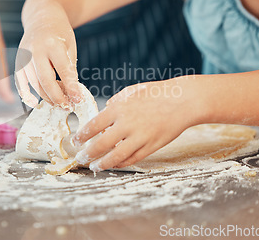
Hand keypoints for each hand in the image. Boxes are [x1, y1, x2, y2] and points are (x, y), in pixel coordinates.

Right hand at [15, 11, 81, 108]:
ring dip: (46, 96)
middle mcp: (35, 50)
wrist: (42, 18)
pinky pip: (20, 82)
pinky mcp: (18, 61)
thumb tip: (72, 93)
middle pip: (45, 80)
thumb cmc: (59, 32)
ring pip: (34, 83)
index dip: (71, 88)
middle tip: (67, 105)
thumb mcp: (70, 46)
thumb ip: (69, 68)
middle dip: (57, 97)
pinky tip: (35, 102)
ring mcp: (24, 56)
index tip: (78, 99)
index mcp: (52, 44)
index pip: (63, 71)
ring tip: (58, 102)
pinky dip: (26, 94)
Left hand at [73, 77, 203, 171]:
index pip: (94, 126)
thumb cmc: (156, 93)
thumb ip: (115, 103)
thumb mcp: (130, 92)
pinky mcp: (151, 146)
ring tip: (94, 166)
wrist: (183, 101)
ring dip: (102, 163)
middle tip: (80, 158)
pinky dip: (121, 163)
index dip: (82, 136)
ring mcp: (140, 137)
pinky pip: (133, 159)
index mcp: (119, 108)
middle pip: (101, 144)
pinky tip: (113, 164)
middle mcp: (127, 124)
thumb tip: (103, 113)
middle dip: (87, 154)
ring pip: (116, 156)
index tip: (75, 141)